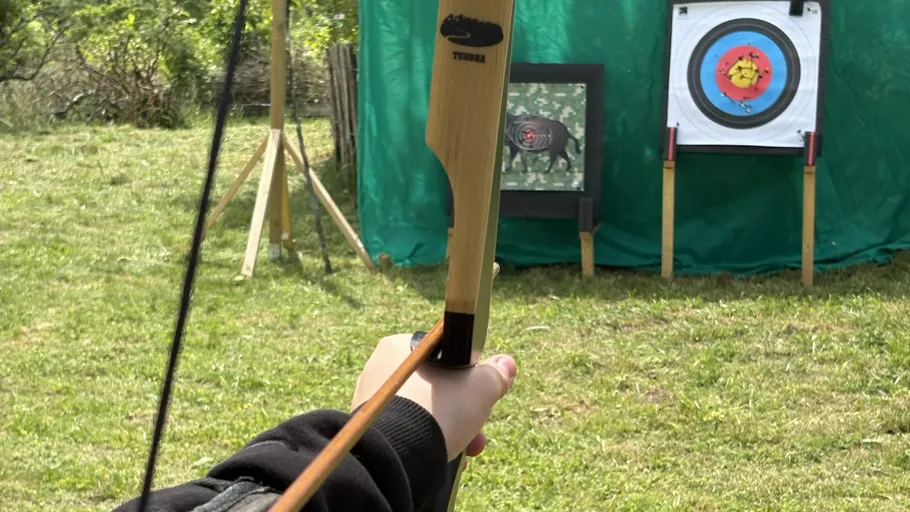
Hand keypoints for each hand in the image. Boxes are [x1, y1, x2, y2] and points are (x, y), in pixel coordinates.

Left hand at [351, 333, 516, 460]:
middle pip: (433, 389)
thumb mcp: (479, 387)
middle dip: (460, 413)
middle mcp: (378, 369)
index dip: (467, 378)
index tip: (480, 399)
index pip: (442, 357)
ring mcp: (367, 403)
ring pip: (420, 415)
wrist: (399, 453)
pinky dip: (424, 444)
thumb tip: (506, 365)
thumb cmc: (439, 408)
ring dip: (447, 432)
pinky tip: (439, 459)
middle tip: (476, 435)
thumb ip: (495, 375)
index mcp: (399, 346)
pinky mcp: (368, 432)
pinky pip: (404, 434)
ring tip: (462, 452)